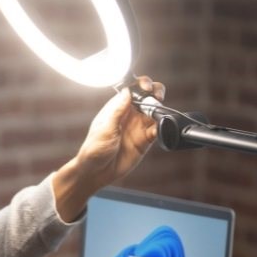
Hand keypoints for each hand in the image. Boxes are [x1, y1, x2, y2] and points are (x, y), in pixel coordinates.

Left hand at [52, 76, 163, 220]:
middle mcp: (130, 115)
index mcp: (117, 108)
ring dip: (161, 109)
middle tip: (157, 97)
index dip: (141, 84)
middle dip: (155, 92)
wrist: (96, 173)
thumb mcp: (105, 129)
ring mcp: (138, 127)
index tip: (146, 87)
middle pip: (147, 97)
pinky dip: (163, 127)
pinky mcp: (145, 140)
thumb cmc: (94, 150)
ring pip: (156, 112)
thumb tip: (127, 92)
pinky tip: (159, 129)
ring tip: (158, 114)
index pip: (132, 89)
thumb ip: (117, 112)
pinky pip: (158, 130)